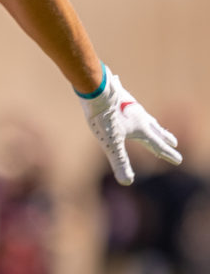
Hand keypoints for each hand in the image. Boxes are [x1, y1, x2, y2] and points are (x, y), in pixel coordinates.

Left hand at [78, 68, 181, 184]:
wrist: (96, 91)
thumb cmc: (104, 118)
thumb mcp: (111, 144)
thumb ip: (120, 162)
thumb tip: (127, 183)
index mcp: (141, 129)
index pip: (157, 145)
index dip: (167, 155)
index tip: (178, 160)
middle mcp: (139, 117)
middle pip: (155, 130)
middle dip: (164, 138)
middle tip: (174, 143)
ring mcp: (130, 106)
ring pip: (145, 116)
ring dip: (152, 123)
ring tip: (155, 125)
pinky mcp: (119, 97)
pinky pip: (128, 100)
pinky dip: (130, 102)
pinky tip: (125, 94)